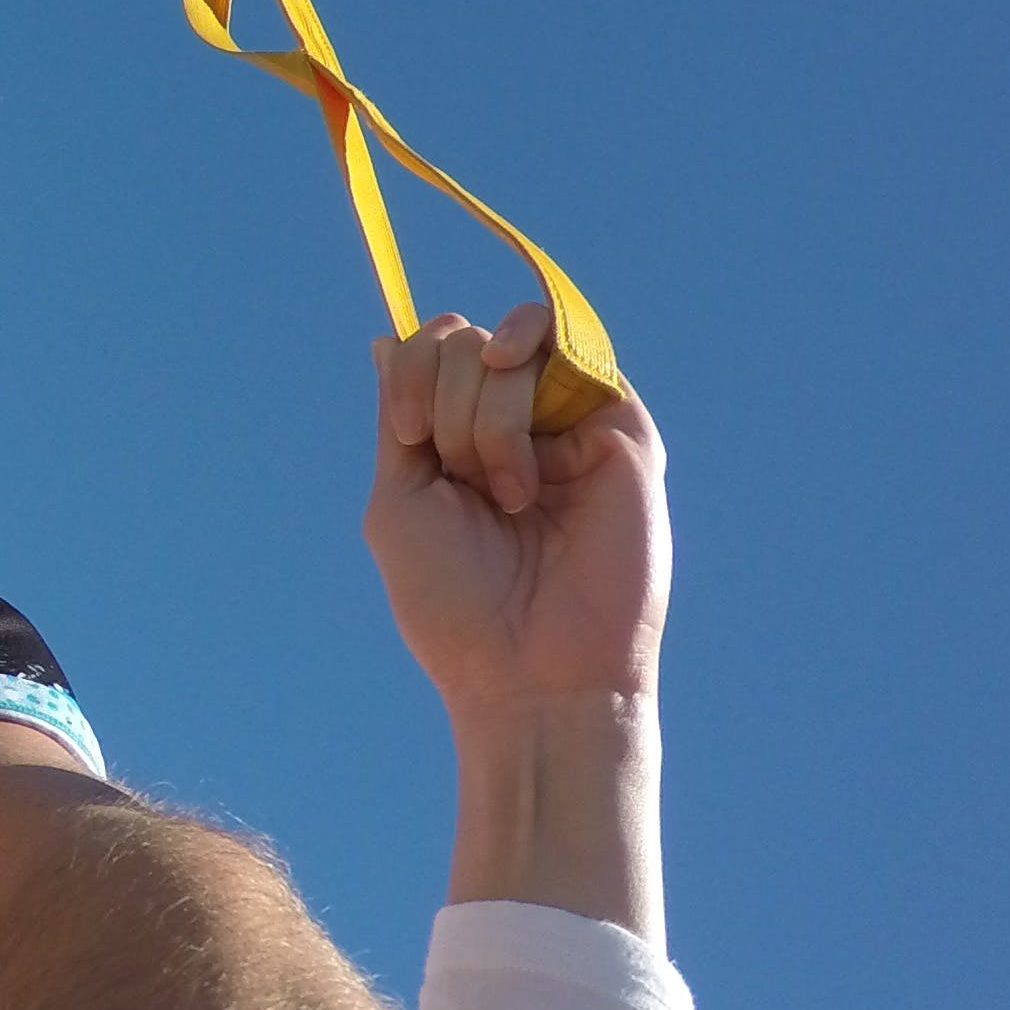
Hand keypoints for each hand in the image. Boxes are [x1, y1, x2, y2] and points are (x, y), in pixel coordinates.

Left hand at [363, 302, 667, 725]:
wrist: (530, 671)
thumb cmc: (455, 602)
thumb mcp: (400, 499)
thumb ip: (399, 415)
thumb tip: (386, 339)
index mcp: (460, 442)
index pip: (432, 349)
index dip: (413, 371)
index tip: (410, 437)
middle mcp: (518, 427)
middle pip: (467, 340)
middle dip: (447, 402)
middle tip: (466, 482)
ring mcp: (572, 428)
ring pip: (517, 342)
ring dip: (486, 409)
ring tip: (505, 490)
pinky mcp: (624, 435)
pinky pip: (577, 351)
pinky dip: (533, 377)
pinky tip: (522, 436)